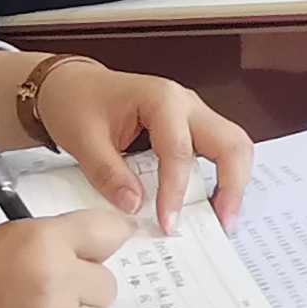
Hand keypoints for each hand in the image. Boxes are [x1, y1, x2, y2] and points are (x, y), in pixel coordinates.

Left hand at [4, 60, 254, 231]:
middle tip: (223, 222)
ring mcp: (193, 113)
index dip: (175, 190)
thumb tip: (135, 206)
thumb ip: (109, 173)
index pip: (179, 150)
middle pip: (230, 141)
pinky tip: (213, 202)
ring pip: (233, 145)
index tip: (167, 223)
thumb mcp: (83, 140)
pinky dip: (223, 176)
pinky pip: (220, 149)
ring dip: (234, 181)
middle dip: (232, 184)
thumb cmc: (76, 103)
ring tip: (224, 217)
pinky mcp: (192, 126)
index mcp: (161, 99)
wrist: (72, 84)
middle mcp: (187, 103)